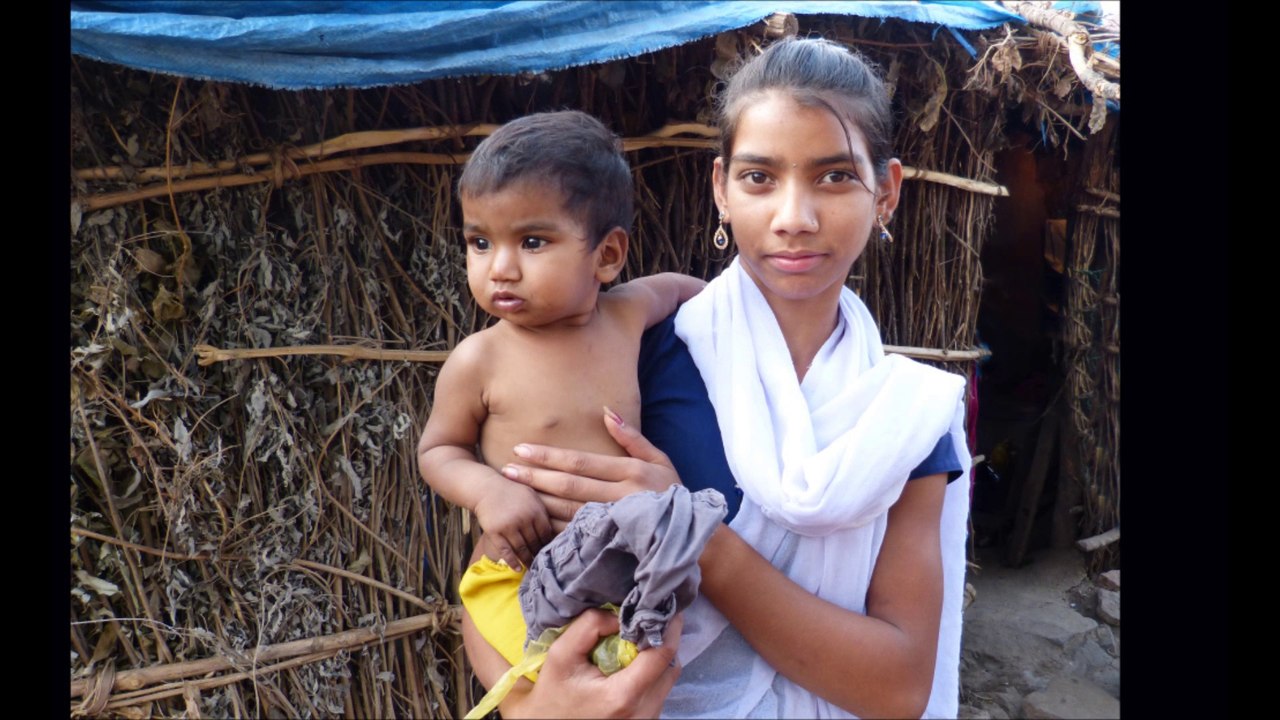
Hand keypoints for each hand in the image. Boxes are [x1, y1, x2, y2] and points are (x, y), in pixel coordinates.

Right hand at [473, 483, 553, 569]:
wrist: (486, 488)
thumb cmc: (511, 491)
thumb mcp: (531, 495)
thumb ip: (542, 510)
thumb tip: (554, 528)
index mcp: (535, 509)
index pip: (546, 533)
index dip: (548, 544)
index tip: (550, 553)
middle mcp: (523, 519)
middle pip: (535, 542)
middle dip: (539, 554)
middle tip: (542, 565)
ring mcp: (508, 526)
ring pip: (521, 549)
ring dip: (528, 560)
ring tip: (532, 569)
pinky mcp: (495, 532)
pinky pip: (505, 551)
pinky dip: (512, 562)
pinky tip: (518, 569)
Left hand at [501, 409, 680, 526]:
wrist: (693, 538)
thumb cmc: (673, 493)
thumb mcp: (660, 459)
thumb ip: (632, 437)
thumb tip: (605, 411)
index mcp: (631, 472)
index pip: (581, 462)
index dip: (549, 456)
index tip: (522, 449)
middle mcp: (622, 496)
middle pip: (569, 486)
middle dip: (535, 477)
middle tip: (506, 470)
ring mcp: (616, 522)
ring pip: (569, 512)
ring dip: (538, 502)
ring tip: (512, 493)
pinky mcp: (612, 543)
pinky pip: (577, 536)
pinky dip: (554, 530)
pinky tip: (532, 522)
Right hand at [501, 609, 682, 718]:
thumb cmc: (553, 696)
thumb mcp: (561, 655)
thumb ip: (589, 627)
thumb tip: (619, 615)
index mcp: (623, 695)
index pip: (661, 655)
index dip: (668, 626)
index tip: (666, 604)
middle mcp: (643, 711)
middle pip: (671, 665)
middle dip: (663, 638)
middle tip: (649, 618)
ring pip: (668, 678)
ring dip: (658, 656)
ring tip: (639, 639)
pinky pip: (660, 690)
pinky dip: (653, 672)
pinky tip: (634, 663)